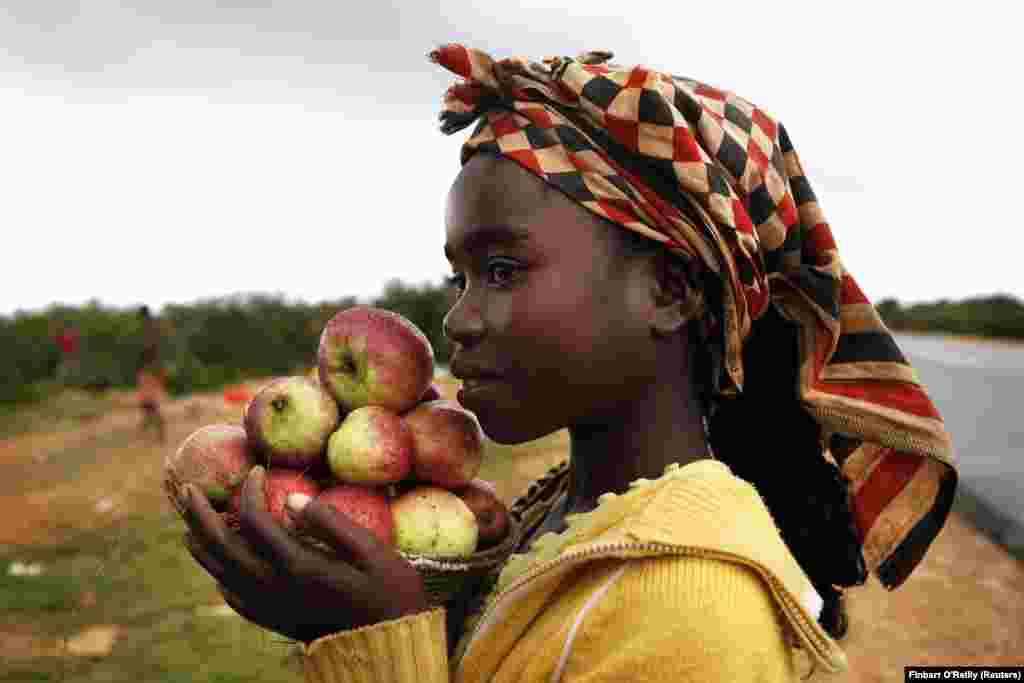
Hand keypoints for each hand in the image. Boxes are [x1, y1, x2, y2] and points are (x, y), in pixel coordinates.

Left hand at [180, 466, 428, 642]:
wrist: (392, 647)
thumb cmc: (392, 592)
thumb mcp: (373, 551)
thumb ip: (331, 523)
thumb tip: (292, 497)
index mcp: (299, 566)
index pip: (255, 521)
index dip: (250, 491)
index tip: (257, 470)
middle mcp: (276, 589)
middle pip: (222, 548)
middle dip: (201, 515)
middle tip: (188, 489)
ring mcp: (272, 608)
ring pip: (221, 573)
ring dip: (201, 544)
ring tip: (190, 521)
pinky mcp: (276, 621)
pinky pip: (234, 597)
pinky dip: (219, 575)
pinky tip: (220, 565)